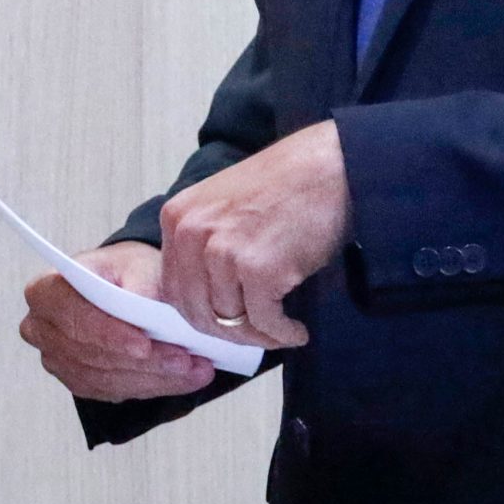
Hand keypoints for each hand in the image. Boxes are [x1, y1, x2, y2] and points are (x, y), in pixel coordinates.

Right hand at [19, 241, 217, 402]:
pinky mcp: (78, 380)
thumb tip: (147, 307)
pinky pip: (114, 390)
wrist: (125, 284)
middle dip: (143, 361)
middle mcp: (42, 328)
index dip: (109, 334)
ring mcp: (57, 359)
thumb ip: (139, 284)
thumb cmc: (127, 269)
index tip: (144, 346)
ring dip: (154, 378)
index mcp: (46, 290)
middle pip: (92, 354)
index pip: (73, 316)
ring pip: (107, 377)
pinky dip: (151, 386)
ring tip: (195, 371)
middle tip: (186, 361)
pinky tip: (182, 379)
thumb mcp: (137, 264)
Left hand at [158, 120, 349, 349]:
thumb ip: (202, 244)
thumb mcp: (222, 204)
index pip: (173, 290)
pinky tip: (296, 331)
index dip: (200, 314)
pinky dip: (282, 335)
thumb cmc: (285, 184)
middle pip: (197, 311)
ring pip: (231, 322)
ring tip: (281, 331)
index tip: (226, 323)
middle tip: (256, 336)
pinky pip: (265, 322)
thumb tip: (204, 300)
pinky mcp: (260, 270)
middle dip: (228, 332)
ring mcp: (224, 252)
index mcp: (177, 217)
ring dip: (258, 336)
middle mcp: (192, 234)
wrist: (331, 166)